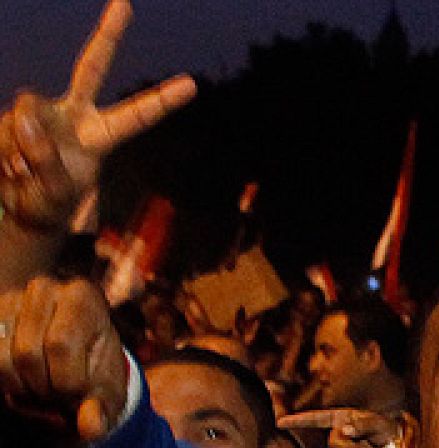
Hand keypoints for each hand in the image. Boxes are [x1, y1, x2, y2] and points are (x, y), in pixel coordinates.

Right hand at [0, 1, 194, 239]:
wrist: (19, 208)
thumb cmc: (48, 205)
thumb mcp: (54, 194)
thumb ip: (45, 159)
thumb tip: (27, 120)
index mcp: (100, 137)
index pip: (136, 116)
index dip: (161, 101)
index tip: (191, 85)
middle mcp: (74, 115)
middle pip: (91, 68)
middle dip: (108, 35)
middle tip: (124, 3)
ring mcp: (42, 111)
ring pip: (26, 116)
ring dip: (20, 150)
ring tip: (23, 174)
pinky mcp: (13, 116)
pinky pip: (5, 127)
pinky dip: (3, 151)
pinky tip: (9, 167)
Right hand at [0, 275, 128, 442]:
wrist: (78, 363)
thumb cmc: (96, 374)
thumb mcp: (107, 394)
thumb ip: (101, 410)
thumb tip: (90, 428)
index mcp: (83, 296)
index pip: (60, 346)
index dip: (68, 382)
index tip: (80, 392)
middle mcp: (43, 288)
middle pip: (27, 353)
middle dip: (45, 388)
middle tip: (60, 394)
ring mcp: (10, 299)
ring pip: (1, 360)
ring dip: (22, 389)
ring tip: (44, 388)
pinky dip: (6, 383)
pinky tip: (24, 383)